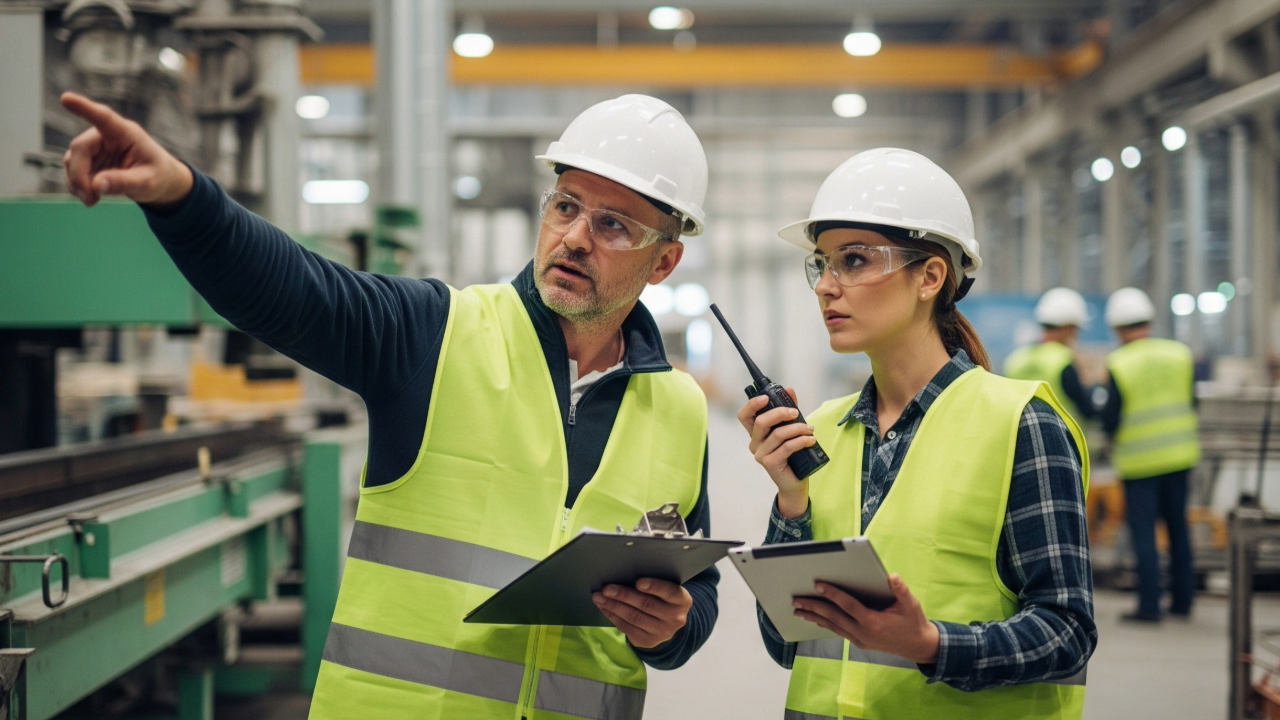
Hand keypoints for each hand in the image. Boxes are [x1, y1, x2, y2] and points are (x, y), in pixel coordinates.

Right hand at [60, 91, 193, 209]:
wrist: (159, 180)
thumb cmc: (158, 175)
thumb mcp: (148, 183)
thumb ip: (124, 182)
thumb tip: (96, 185)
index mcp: (126, 133)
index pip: (104, 118)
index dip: (84, 108)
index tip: (66, 98)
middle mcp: (107, 136)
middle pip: (80, 148)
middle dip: (79, 175)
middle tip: (89, 198)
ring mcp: (96, 147)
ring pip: (72, 160)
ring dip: (77, 182)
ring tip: (91, 201)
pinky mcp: (90, 160)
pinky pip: (73, 170)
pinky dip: (77, 185)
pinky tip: (91, 198)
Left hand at [592, 578, 690, 648]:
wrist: (669, 623)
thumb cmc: (663, 598)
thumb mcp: (666, 590)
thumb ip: (654, 584)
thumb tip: (625, 574)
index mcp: (682, 600)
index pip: (669, 592)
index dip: (654, 587)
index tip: (638, 582)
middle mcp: (675, 618)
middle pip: (647, 605)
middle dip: (624, 596)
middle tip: (607, 588)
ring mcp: (662, 632)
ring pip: (634, 617)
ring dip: (614, 606)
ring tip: (599, 597)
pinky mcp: (648, 641)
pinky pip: (627, 628)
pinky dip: (613, 616)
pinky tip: (604, 607)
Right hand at [736, 389, 813, 517]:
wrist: (795, 483)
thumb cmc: (792, 455)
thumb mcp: (791, 430)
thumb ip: (789, 411)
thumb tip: (789, 389)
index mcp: (756, 434)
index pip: (744, 416)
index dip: (752, 404)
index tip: (766, 397)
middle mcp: (755, 443)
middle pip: (761, 422)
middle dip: (780, 413)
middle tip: (796, 413)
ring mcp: (761, 454)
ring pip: (777, 434)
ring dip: (797, 428)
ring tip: (810, 429)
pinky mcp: (770, 464)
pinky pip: (787, 447)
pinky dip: (801, 441)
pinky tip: (811, 440)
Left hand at [792, 574, 939, 664]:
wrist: (919, 646)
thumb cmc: (914, 623)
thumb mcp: (912, 605)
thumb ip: (901, 590)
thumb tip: (891, 576)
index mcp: (873, 622)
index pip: (847, 605)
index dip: (832, 594)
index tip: (818, 585)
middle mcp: (863, 633)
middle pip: (833, 617)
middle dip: (813, 607)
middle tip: (796, 600)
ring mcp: (860, 640)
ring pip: (832, 626)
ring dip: (814, 617)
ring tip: (798, 610)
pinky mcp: (860, 642)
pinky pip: (838, 631)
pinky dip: (825, 624)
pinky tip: (815, 619)